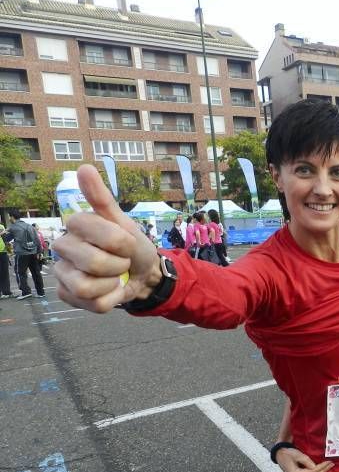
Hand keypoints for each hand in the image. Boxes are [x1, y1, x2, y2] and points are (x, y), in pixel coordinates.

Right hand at [51, 165, 160, 312]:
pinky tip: (111, 289)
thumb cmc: (133, 246)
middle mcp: (63, 246)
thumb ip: (103, 198)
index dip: (123, 243)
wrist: (143, 274)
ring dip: (113, 283)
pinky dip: (111, 299)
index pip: (102, 235)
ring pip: (87, 286)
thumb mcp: (124, 222)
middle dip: (118, 264)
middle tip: (121, 261)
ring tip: (114, 276)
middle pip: (93, 262)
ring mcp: (63, 272)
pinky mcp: (67, 295)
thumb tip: (84, 167)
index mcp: (76, 224)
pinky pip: (93, 304)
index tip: (126, 242)